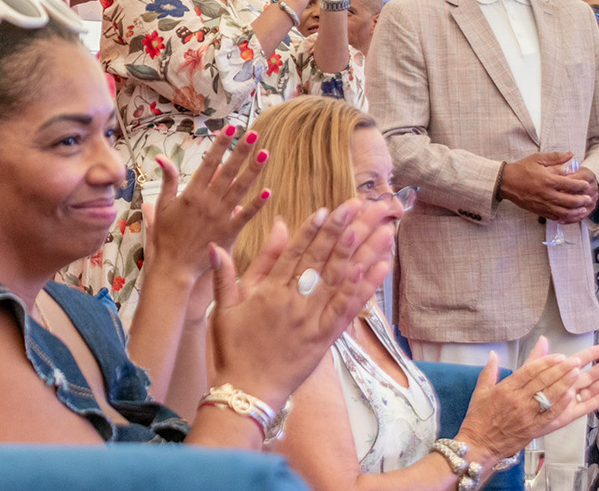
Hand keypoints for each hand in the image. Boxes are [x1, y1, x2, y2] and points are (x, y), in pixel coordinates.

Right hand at [145, 125, 270, 282]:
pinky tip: (268, 191)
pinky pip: (245, 216)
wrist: (175, 266)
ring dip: (253, 171)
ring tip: (265, 153)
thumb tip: (162, 157)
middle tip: (254, 134)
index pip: (209, 163)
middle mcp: (208, 202)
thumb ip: (168, 180)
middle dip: (241, 151)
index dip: (220, 145)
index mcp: (192, 193)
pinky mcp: (229, 232)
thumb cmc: (167, 236)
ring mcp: (220, 217)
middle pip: (228, 171)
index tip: (231, 128)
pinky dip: (256, 205)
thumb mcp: (162, 205)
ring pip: (240, 189)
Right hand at [207, 199, 394, 409]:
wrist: (246, 392)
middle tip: (359, 205)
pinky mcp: (325, 339)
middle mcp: (293, 302)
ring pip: (340, 280)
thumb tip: (220, 243)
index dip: (311, 230)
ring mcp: (311, 320)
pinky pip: (347, 309)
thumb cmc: (231, 350)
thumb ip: (227, 273)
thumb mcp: (223, 308)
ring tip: (378, 229)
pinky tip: (376, 268)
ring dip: (362, 252)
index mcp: (268, 292)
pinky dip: (362, 288)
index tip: (327, 209)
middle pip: (322, 260)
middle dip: (342, 230)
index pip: (294, 254)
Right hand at [456, 340, 598, 458]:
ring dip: (565, 384)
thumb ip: (489, 371)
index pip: (529, 371)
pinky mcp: (534, 429)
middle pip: (543, 382)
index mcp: (506, 389)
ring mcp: (527, 416)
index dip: (546, 362)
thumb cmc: (479, 418)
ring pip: (550, 397)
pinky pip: (551, 416)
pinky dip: (562, 405)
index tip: (559, 356)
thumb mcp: (481, 391)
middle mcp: (518, 401)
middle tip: (575, 361)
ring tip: (578, 373)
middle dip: (560, 370)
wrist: (479, 445)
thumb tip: (494, 354)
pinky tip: (572, 396)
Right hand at [498, 152, 594, 220]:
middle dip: (582, 200)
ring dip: (576, 211)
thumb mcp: (538, 159)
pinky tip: (570, 215)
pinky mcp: (539, 211)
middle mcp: (547, 194)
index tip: (586, 185)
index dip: (581, 186)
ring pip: (564, 212)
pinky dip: (565, 217)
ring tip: (583, 209)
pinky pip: (555, 217)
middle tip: (588, 198)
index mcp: (548, 180)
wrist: (506, 182)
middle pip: (570, 200)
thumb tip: (571, 155)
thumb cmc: (522, 169)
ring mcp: (543, 204)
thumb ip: (556, 157)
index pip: (570, 184)